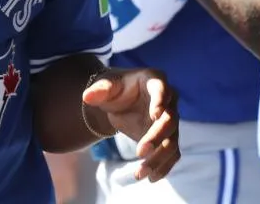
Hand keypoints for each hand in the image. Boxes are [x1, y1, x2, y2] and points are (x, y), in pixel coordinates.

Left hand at [85, 67, 179, 181]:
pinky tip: (150, 178)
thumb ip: (99, 90)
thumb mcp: (105, 86)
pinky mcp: (168, 138)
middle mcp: (169, 100)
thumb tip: (87, 96)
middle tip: (140, 153)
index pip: (161, 89)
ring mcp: (170, 120)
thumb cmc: (114, 88)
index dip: (160, 100)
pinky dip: (163, 167)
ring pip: (172, 141)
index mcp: (154, 80)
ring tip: (140, 173)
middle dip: (157, 137)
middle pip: (170, 120)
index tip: (155, 114)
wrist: (119, 102)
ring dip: (159, 158)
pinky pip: (171, 154)